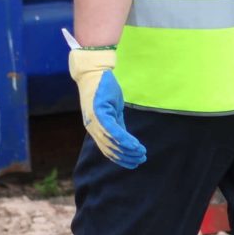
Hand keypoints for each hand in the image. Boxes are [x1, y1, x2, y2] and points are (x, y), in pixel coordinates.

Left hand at [67, 49, 146, 168]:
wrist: (94, 71)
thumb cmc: (103, 90)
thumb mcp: (112, 110)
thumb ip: (116, 124)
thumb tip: (125, 138)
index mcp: (94, 128)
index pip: (107, 150)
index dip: (121, 159)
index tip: (134, 163)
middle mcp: (92, 127)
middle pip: (109, 149)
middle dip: (127, 157)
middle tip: (141, 160)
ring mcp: (94, 120)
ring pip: (111, 142)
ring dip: (128, 150)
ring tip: (141, 153)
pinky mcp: (99, 112)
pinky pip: (112, 130)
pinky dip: (123, 139)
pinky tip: (134, 144)